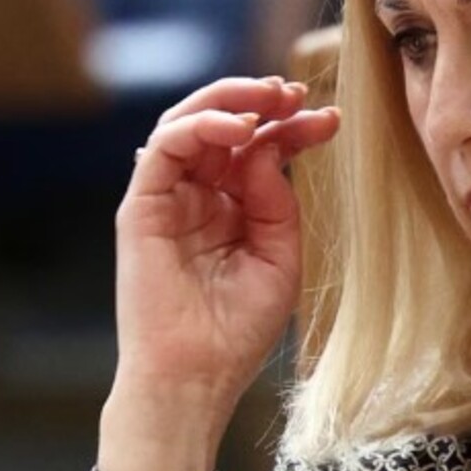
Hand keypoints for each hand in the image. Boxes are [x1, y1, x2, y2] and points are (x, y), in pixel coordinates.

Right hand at [99, 75, 339, 470]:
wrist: (196, 377)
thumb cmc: (237, 330)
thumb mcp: (279, 256)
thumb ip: (276, 199)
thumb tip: (266, 145)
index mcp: (231, 207)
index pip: (260, 149)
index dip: (293, 127)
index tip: (330, 117)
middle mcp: (197, 195)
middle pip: (224, 125)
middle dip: (260, 99)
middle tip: (296, 93)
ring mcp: (167, 198)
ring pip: (187, 122)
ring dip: (229, 99)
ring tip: (269, 98)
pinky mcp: (140, 207)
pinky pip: (163, 148)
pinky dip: (200, 127)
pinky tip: (239, 129)